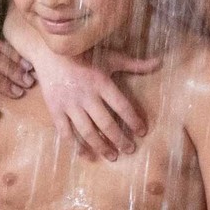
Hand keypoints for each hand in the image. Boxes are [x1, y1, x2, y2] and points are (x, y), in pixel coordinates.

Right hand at [34, 47, 162, 160]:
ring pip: (87, 131)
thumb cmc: (85, 54)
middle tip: (130, 150)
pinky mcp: (55, 110)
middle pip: (106, 123)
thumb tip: (159, 62)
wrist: (50, 52)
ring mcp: (70, 105)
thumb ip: (135, 64)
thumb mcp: (111, 57)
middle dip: (120, 139)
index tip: (142, 132)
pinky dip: (77, 146)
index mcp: (101, 82)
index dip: (134, 121)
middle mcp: (86, 95)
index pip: (122, 106)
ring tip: (113, 156)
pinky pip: (66, 133)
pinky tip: (87, 155)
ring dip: (101, 146)